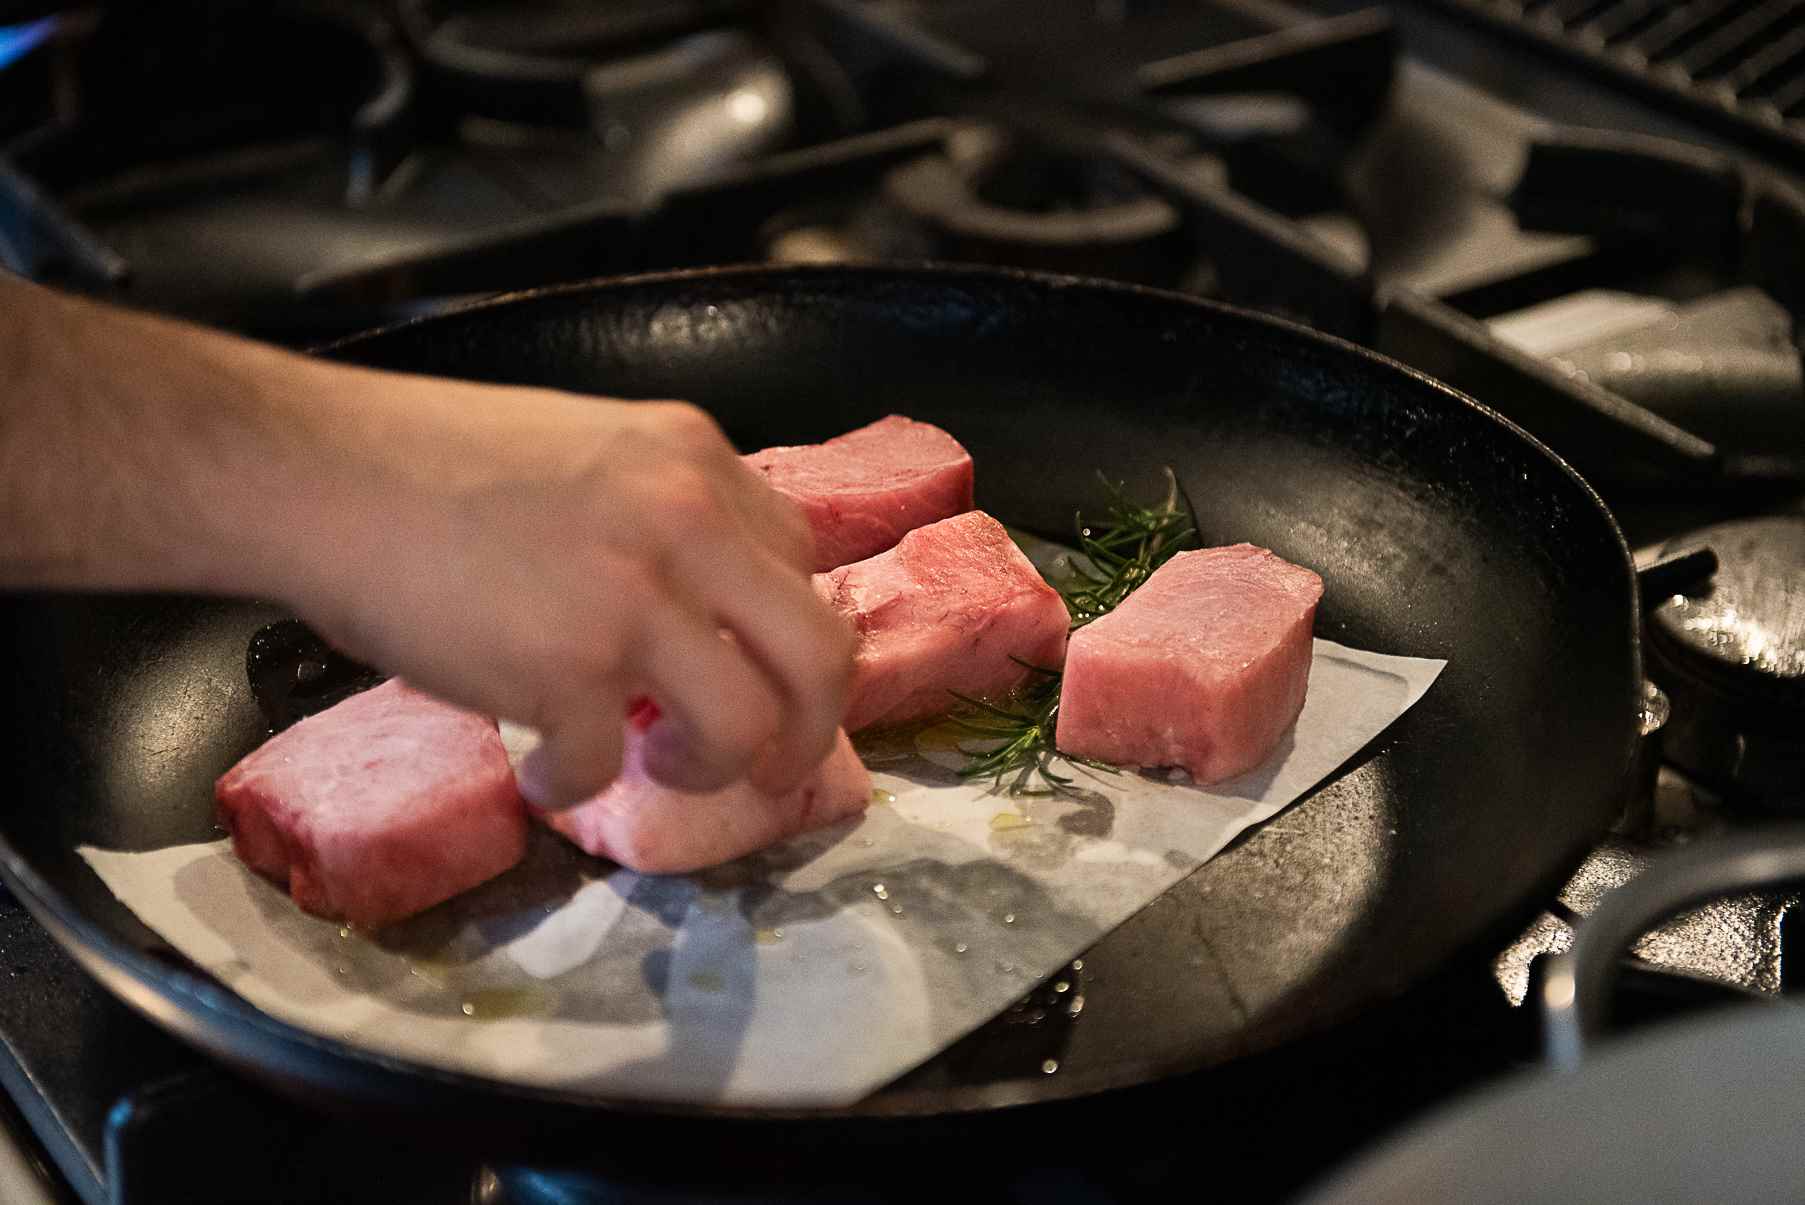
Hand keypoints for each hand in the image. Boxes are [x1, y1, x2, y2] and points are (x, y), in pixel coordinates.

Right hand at [278, 371, 853, 807]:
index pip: (801, 560)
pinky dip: (575, 789)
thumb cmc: (428, 461)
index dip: (784, 631)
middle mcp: (687, 522)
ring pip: (745, 726)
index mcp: (694, 459)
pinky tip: (542, 772)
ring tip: (656, 766)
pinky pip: (607, 767)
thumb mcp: (588, 451)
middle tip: (776, 766)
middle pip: (819, 652)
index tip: (759, 671)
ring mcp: (632, 598)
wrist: (315, 471)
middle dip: (813, 729)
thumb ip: (660, 513)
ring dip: (710, 768)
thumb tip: (702, 608)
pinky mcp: (565, 669)